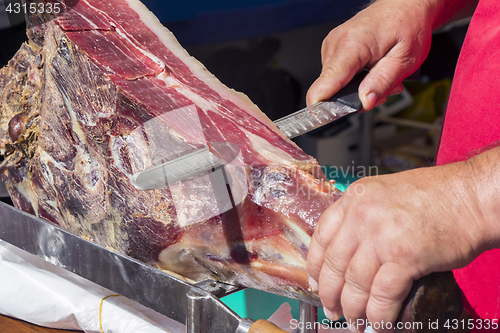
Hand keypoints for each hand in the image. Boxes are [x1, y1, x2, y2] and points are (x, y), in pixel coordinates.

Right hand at [306, 0, 438, 109]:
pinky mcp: (333, 49)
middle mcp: (336, 44)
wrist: (405, 5)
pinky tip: (370, 69)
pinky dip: (354, 78)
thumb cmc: (407, 25)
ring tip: (379, 74)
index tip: (326, 117)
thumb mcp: (405, 59)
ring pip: (335, 84)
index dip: (323, 105)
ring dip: (357, 87)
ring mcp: (332, 46)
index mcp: (351, 45)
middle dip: (355, 96)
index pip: (325, 82)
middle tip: (381, 88)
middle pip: (331, 88)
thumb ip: (382, 83)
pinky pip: (337, 75)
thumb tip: (364, 102)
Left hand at [306, 162, 491, 331]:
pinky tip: (381, 324)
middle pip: (333, 263)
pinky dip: (379, 315)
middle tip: (332, 309)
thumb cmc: (436, 196)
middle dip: (331, 294)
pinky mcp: (404, 256)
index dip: (315, 266)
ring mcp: (381, 235)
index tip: (316, 282)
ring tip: (356, 322)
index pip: (321, 236)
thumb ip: (363, 217)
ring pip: (354, 284)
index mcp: (354, 198)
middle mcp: (362, 215)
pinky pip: (382, 295)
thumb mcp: (384, 194)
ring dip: (353, 310)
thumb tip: (348, 253)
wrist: (471, 197)